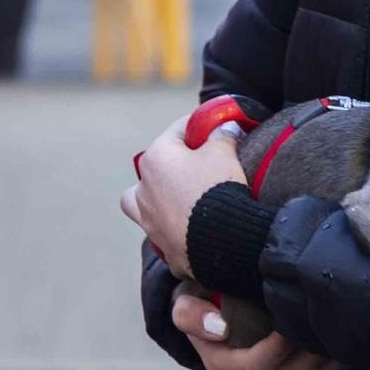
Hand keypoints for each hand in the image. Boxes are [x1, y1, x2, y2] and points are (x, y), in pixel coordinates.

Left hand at [119, 114, 246, 276]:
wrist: (220, 241)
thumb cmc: (216, 190)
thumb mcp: (224, 152)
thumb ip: (222, 135)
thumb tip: (225, 127)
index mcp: (156, 157)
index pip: (178, 130)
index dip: (201, 127)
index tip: (215, 129)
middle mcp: (144, 186)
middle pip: (159, 163)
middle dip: (179, 161)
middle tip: (206, 163)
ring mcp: (147, 217)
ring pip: (144, 198)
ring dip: (158, 194)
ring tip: (181, 196)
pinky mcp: (160, 242)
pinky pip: (160, 226)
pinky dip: (170, 223)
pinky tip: (187, 223)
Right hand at [170, 292, 345, 369]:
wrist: (215, 315)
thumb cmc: (202, 305)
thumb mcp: (184, 303)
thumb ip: (189, 314)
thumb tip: (219, 328)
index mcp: (224, 368)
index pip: (259, 365)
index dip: (280, 345)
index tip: (291, 314)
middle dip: (310, 348)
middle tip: (323, 314)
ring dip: (326, 353)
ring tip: (334, 321)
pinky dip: (335, 359)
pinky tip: (340, 332)